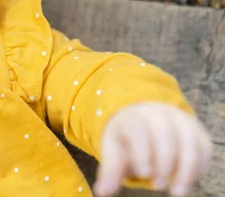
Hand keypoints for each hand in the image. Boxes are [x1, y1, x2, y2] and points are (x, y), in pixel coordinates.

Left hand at [93, 103, 212, 196]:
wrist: (146, 116)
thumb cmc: (127, 137)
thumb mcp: (114, 148)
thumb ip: (111, 169)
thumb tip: (101, 192)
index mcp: (134, 116)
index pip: (139, 130)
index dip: (142, 151)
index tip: (143, 173)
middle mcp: (160, 114)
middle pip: (166, 134)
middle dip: (163, 162)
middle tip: (156, 184)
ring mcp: (181, 121)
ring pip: (189, 141)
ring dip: (185, 168)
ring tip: (176, 191)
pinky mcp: (198, 132)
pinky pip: (203, 148)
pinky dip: (198, 167)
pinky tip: (186, 182)